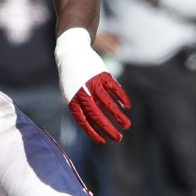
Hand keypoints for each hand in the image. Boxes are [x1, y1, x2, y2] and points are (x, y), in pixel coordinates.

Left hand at [55, 28, 131, 144]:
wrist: (72, 53)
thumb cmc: (70, 77)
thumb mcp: (68, 93)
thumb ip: (77, 107)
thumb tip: (88, 124)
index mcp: (73, 101)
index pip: (84, 121)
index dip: (93, 133)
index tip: (103, 142)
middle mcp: (83, 94)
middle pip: (97, 116)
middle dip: (109, 129)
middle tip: (118, 138)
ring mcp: (93, 84)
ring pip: (108, 104)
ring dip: (118, 116)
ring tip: (127, 125)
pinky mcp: (102, 75)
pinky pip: (114, 89)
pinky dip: (122, 98)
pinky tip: (127, 106)